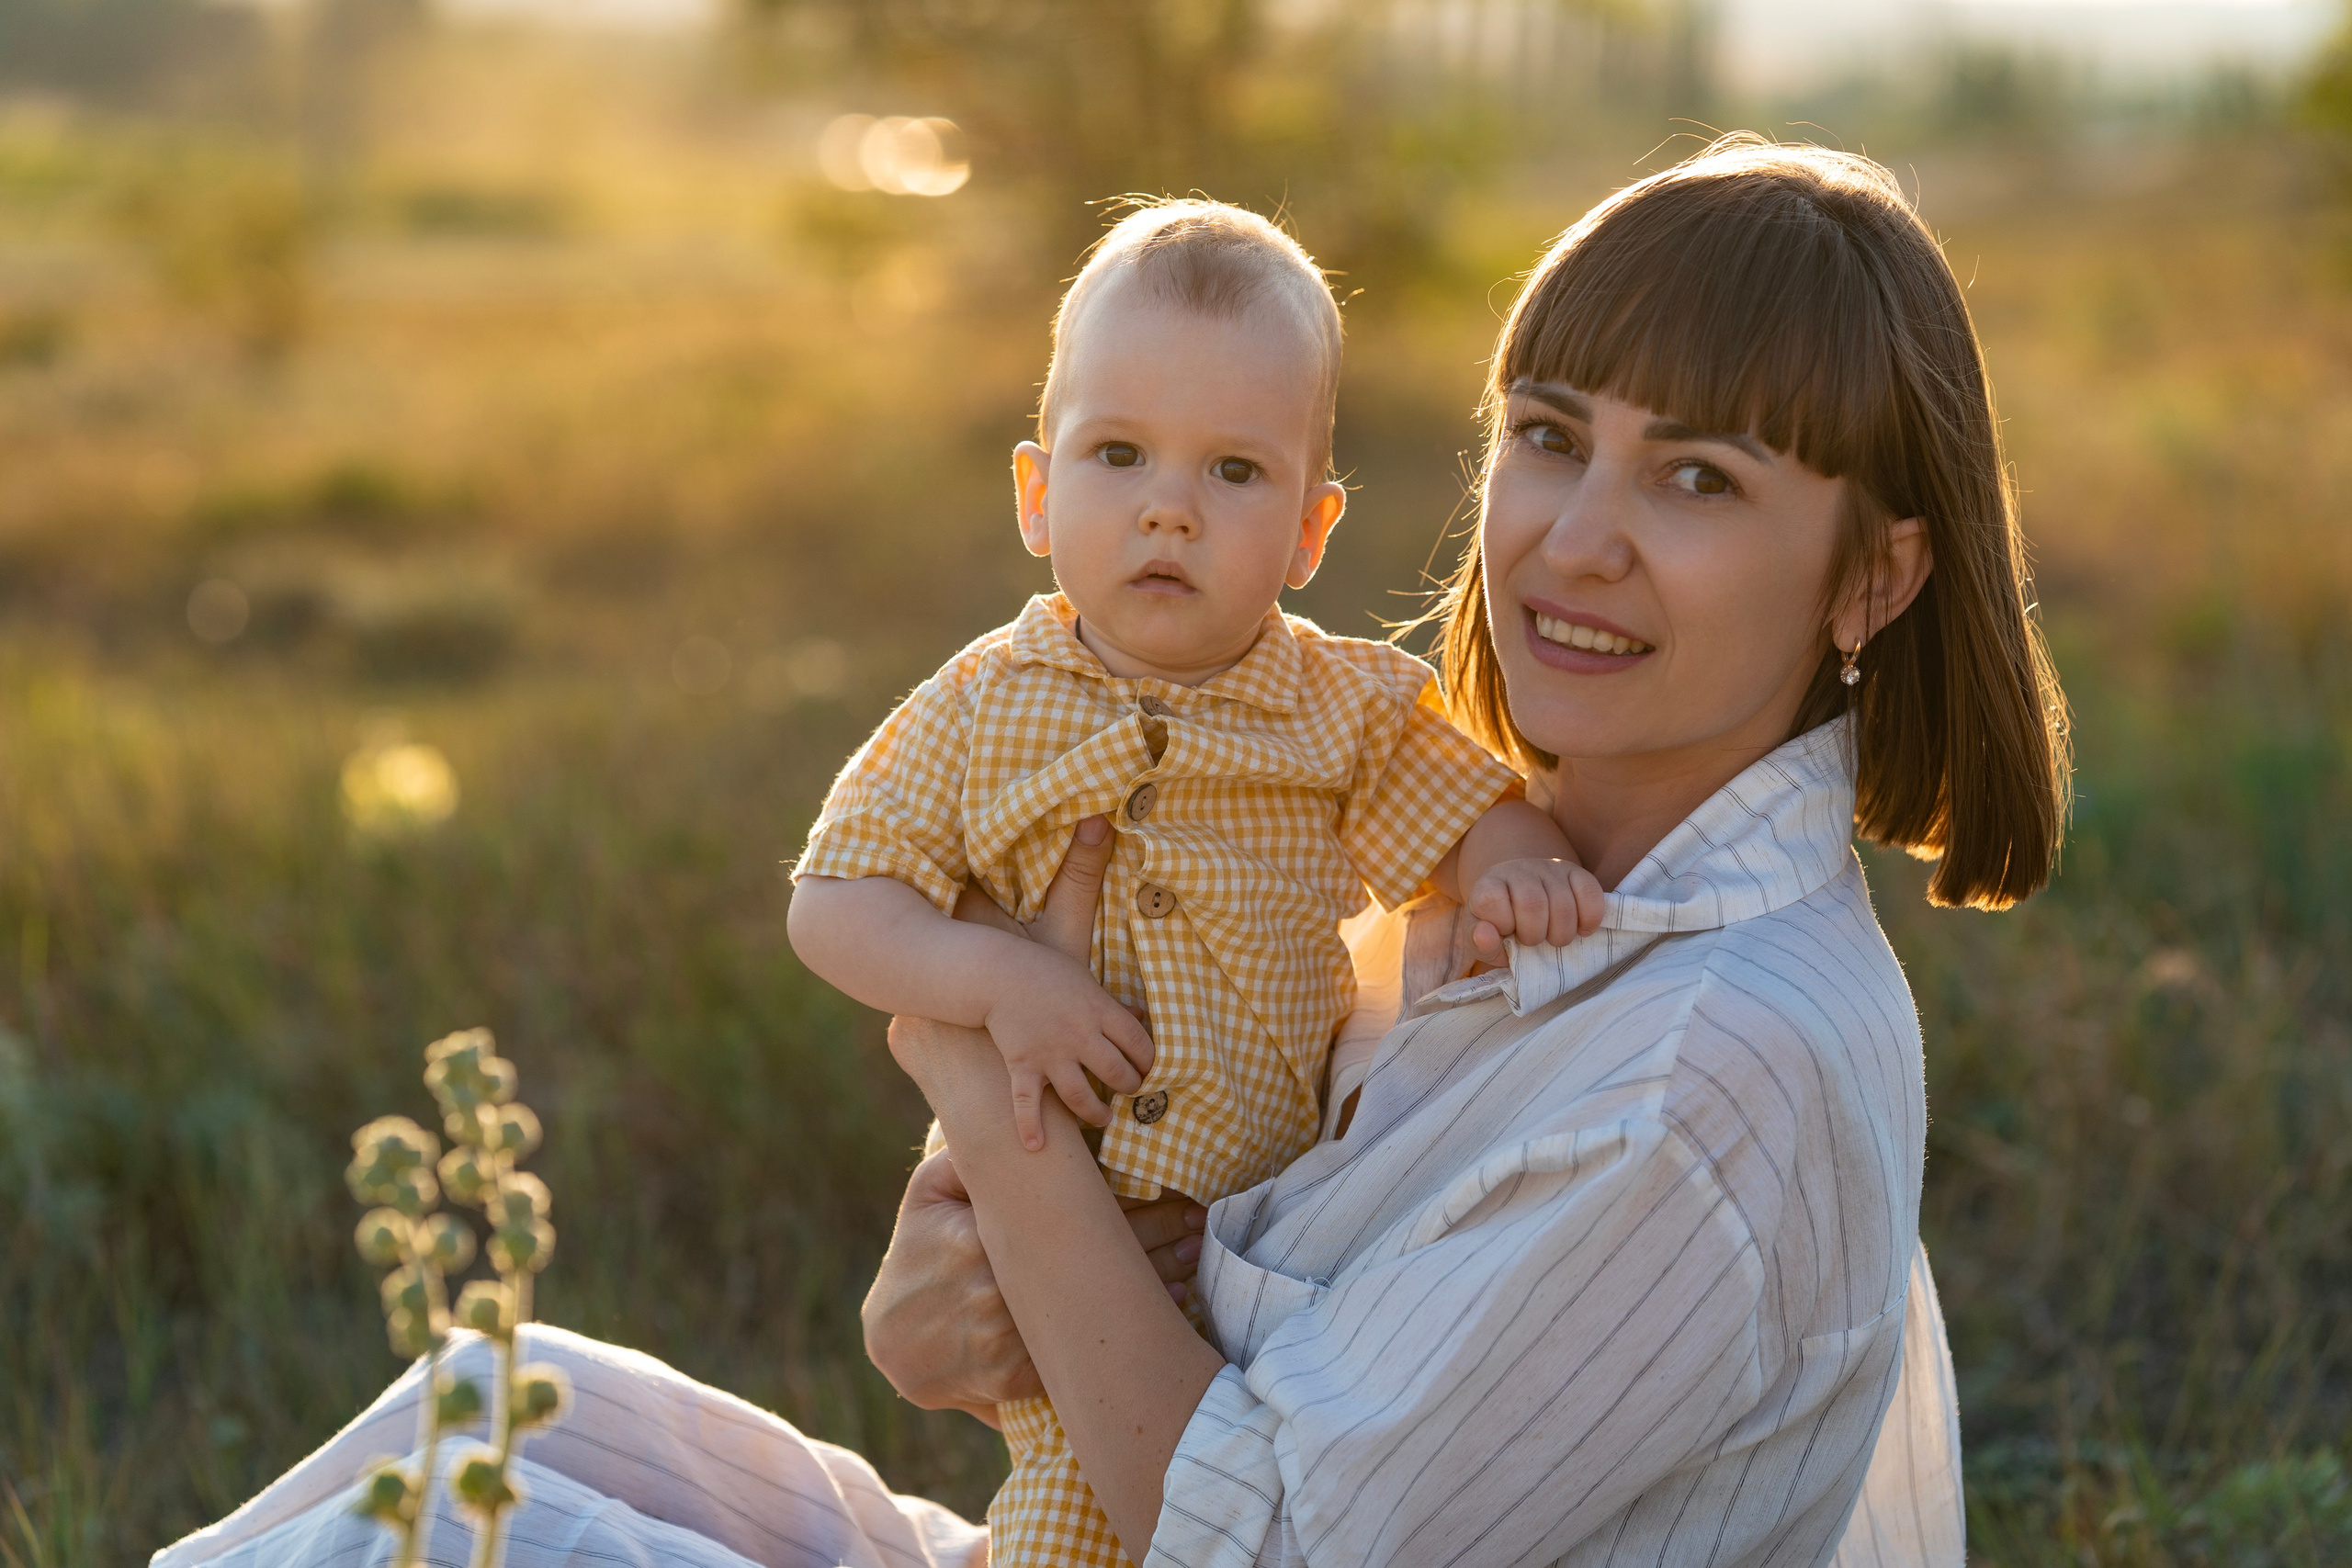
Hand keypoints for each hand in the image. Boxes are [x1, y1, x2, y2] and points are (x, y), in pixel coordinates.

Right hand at [862, 1149, 1209, 1417]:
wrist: (894, 1341)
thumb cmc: (917, 1254)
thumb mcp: (928, 1196)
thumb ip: (964, 1157)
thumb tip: (1011, 1120)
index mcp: (978, 1241)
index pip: (1071, 1218)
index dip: (1131, 1205)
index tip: (1175, 1191)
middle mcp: (996, 1293)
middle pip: (1093, 1262)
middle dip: (1154, 1241)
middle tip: (1197, 1223)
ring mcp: (1007, 1342)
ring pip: (1096, 1310)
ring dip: (1151, 1286)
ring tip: (1191, 1258)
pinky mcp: (1019, 1379)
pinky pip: (1083, 1354)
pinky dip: (1125, 1333)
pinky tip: (1165, 1311)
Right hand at [985, 946, 1154, 1146]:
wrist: (996, 972)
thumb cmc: (1045, 971)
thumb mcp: (1086, 981)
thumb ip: (1113, 1005)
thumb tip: (1142, 1019)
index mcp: (1099, 1010)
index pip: (1138, 1043)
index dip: (1151, 1060)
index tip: (1153, 1069)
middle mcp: (1079, 1035)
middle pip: (1117, 1072)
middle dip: (1131, 1087)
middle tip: (1131, 1091)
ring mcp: (1050, 1053)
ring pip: (1081, 1095)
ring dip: (1097, 1112)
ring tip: (1105, 1118)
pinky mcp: (1023, 1065)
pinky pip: (1027, 1102)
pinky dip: (1030, 1126)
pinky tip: (1036, 1146)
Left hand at [1467, 855, 1603, 961]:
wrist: (1521, 900)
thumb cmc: (1501, 926)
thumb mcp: (1482, 940)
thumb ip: (1479, 942)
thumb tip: (1486, 936)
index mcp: (1488, 885)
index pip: (1492, 900)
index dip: (1502, 924)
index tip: (1507, 932)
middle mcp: (1518, 870)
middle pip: (1533, 904)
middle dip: (1535, 935)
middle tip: (1533, 941)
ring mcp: (1548, 868)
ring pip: (1563, 905)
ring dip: (1562, 934)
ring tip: (1553, 938)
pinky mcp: (1575, 872)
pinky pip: (1590, 893)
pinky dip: (1589, 919)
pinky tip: (1581, 929)